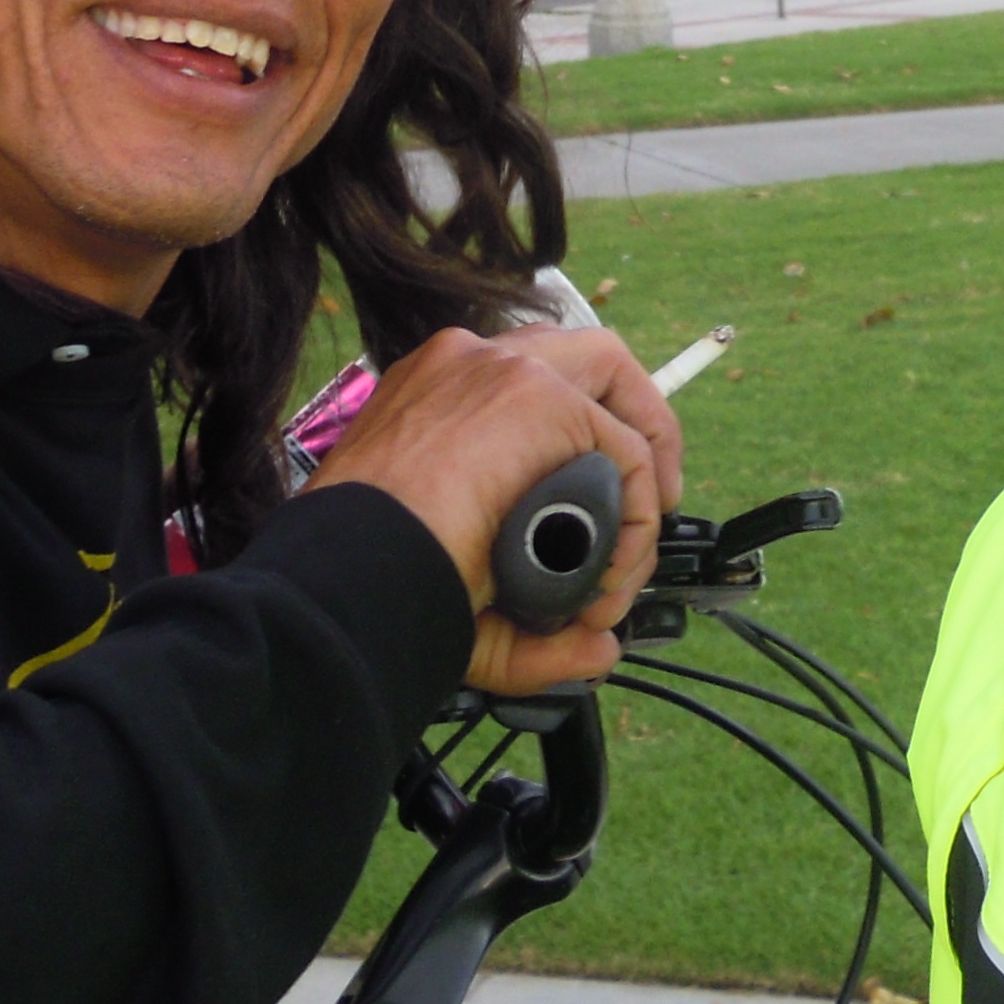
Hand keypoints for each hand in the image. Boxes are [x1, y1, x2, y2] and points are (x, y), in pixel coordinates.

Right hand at [309, 324, 683, 695]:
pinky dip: (637, 518)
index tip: (594, 506)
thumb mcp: (455, 581)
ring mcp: (502, 371)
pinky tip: (614, 570)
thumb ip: (526, 622)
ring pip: (614, 386)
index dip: (580, 442)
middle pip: (584, 356)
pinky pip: (625, 453)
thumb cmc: (375, 575)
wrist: (351, 573)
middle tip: (652, 496)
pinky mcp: (536, 396)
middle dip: (635, 418)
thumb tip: (596, 647)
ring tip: (639, 546)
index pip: (529, 385)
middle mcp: (468, 366)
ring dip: (644, 471)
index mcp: (434, 395)